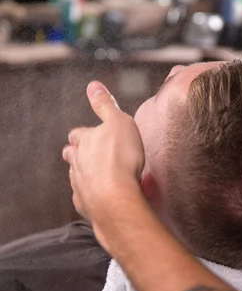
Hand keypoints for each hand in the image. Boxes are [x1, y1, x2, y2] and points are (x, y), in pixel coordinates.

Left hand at [62, 81, 144, 250]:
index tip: (90, 133)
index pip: (79, 134)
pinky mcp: (85, 204)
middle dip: (77, 153)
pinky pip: (84, 198)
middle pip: (72, 156)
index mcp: (84, 142)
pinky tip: (100, 197)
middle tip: (87, 153)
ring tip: (95, 175)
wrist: (116, 197)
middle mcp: (77, 163)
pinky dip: (90, 196)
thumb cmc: (120, 158)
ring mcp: (79, 184)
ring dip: (84, 174)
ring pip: (76, 176)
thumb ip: (104, 104)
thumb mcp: (118, 122)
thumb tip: (93, 85)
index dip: (84, 133)